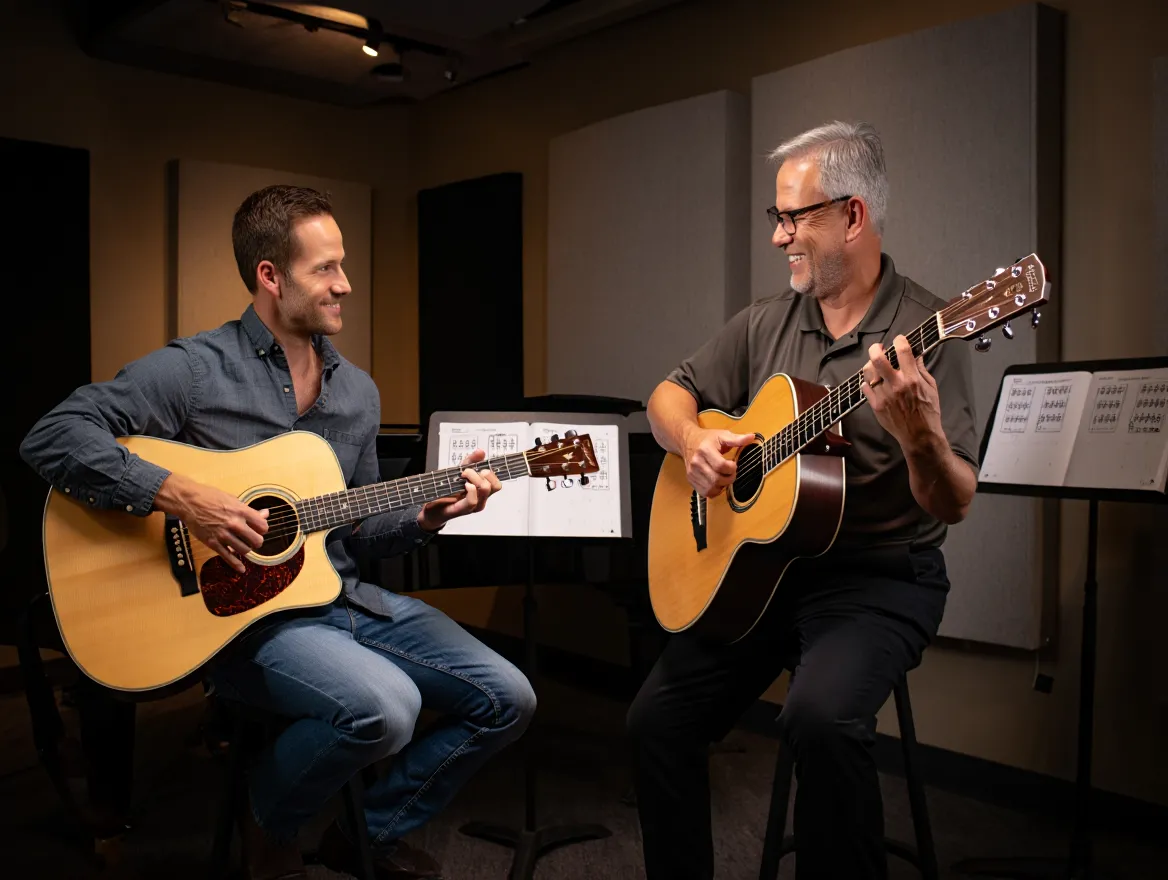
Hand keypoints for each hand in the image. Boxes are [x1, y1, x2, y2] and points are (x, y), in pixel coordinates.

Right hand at [155, 473, 268, 573]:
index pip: (263, 527)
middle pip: (257, 541)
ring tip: (242, 545)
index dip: (262, 529)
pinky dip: (236, 565)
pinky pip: (227, 557)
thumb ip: (249, 510)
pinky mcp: (213, 543)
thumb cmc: (210, 497)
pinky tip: (241, 569)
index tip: (258, 529)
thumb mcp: (233, 500)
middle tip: (252, 539)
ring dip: (245, 549)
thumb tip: (265, 514)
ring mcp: (223, 535)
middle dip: (256, 541)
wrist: (188, 501)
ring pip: (244, 550)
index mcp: (241, 511)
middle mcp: (234, 524)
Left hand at [418, 448, 500, 530]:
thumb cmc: (447, 490)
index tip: (478, 468)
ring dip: (474, 478)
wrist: (433, 506)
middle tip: (468, 472)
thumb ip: (471, 461)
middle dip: (483, 473)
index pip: (497, 484)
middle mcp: (481, 499)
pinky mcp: (463, 510)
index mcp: (482, 491)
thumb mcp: (459, 471)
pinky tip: (464, 486)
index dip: (491, 473)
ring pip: (485, 489)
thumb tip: (481, 452)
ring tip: (463, 477)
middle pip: (495, 486)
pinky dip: (470, 490)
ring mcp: (474, 506)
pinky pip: (472, 501)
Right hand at [683, 427, 754, 497]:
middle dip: (729, 478)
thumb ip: (737, 438)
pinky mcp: (690, 479)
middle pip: (716, 479)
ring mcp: (692, 472)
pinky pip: (705, 492)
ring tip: (723, 477)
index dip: (732, 468)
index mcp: (705, 450)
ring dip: (721, 486)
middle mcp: (696, 462)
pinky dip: (714, 491)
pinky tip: (716, 482)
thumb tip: (752, 437)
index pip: (721, 466)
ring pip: (711, 488)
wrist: (688, 441)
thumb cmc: (707, 439)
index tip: (733, 464)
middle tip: (731, 472)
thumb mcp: (722, 435)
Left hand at [861, 336, 944, 454]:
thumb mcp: (931, 387)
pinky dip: (868, 382)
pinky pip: (865, 388)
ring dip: (871, 365)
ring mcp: (883, 395)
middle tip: (879, 347)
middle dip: (876, 348)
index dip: (900, 340)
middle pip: (878, 359)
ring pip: (868, 372)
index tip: (899, 339)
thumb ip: (921, 369)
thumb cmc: (929, 411)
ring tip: (875, 365)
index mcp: (911, 379)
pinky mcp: (875, 405)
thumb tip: (915, 354)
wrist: (919, 435)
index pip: (903, 351)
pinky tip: (874, 382)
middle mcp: (895, 385)